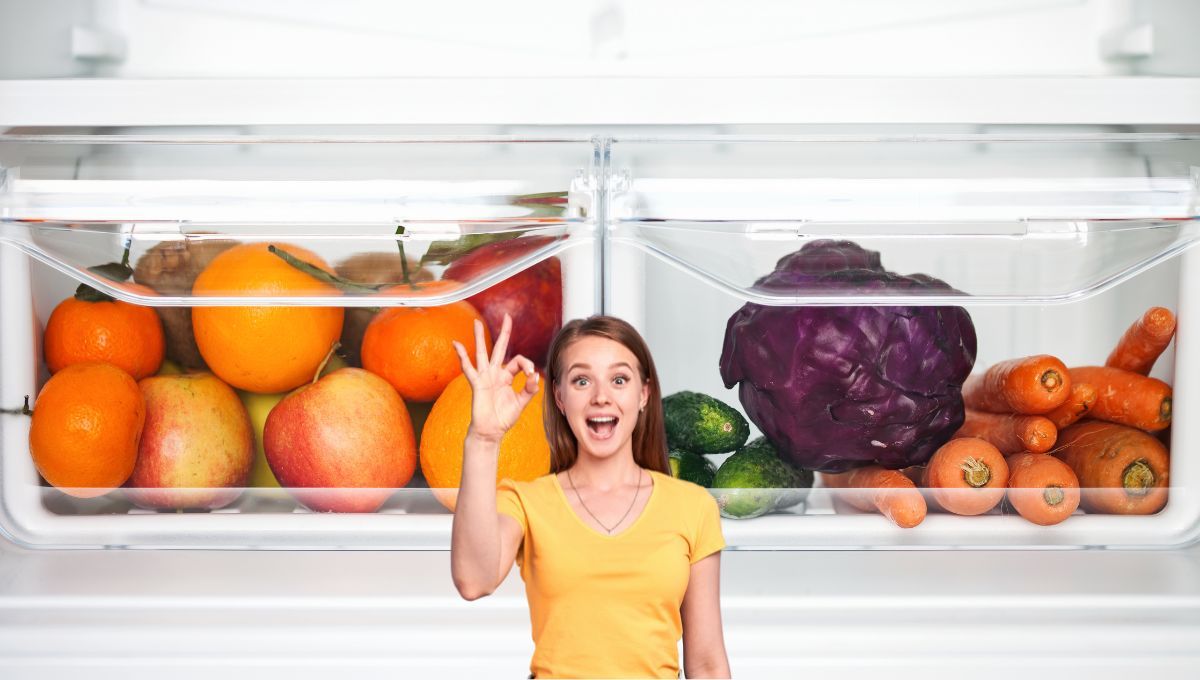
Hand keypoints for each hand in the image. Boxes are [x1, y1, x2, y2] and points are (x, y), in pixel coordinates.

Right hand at [452, 313, 539, 443]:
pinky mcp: (476, 383)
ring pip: (482, 353)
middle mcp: (495, 373)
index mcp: (506, 376)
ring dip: (480, 338)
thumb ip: (529, 389)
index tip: (531, 374)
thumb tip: (535, 376)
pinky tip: (456, 344)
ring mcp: (484, 377)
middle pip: (499, 349)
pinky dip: (462, 356)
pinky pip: (468, 368)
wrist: (490, 431)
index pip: (518, 362)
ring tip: (476, 323)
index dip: (527, 365)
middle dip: (504, 333)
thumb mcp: (521, 402)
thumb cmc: (504, 418)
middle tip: (507, 317)